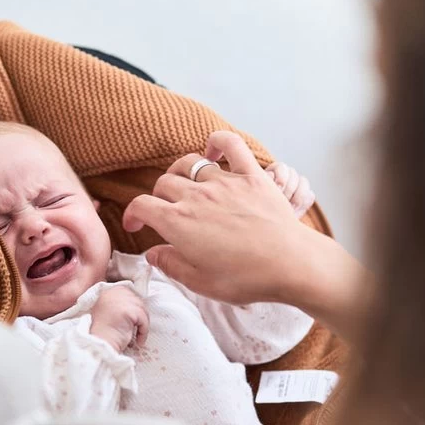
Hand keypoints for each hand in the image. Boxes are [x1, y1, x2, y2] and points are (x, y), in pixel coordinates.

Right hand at [88, 286, 148, 351]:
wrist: (100, 347)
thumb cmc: (104, 335)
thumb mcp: (110, 312)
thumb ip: (120, 303)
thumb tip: (138, 302)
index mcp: (106, 292)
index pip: (127, 292)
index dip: (133, 305)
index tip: (135, 319)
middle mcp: (111, 292)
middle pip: (136, 299)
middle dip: (139, 315)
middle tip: (138, 328)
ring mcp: (119, 300)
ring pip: (141, 308)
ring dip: (143, 324)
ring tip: (138, 336)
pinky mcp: (127, 310)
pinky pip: (143, 318)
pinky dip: (144, 330)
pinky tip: (139, 340)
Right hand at [122, 132, 366, 338]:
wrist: (290, 264)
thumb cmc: (247, 279)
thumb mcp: (201, 282)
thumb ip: (171, 265)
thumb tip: (153, 254)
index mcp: (179, 224)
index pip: (142, 206)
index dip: (133, 214)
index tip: (135, 224)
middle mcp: (196, 197)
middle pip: (164, 183)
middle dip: (158, 196)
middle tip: (165, 210)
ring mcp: (224, 182)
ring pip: (190, 164)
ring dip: (180, 172)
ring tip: (184, 184)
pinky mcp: (251, 176)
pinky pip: (231, 145)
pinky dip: (218, 142)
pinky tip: (213, 150)